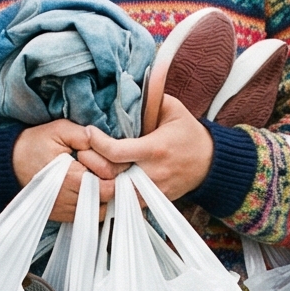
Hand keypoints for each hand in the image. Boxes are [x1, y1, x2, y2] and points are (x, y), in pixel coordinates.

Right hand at [12, 118, 114, 223]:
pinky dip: (95, 204)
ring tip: (102, 179)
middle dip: (114, 184)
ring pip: (101, 211)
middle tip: (110, 169)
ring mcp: (65, 211)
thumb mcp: (59, 130)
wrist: (9, 164)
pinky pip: (88, 216)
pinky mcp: (62, 216)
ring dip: (106, 196)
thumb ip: (85, 136)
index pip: (109, 185)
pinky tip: (92, 189)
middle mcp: (69, 200)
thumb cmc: (35, 144)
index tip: (111, 159)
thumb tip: (107, 141)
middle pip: (108, 200)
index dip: (115, 172)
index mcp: (71, 178)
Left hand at [86, 97, 216, 201]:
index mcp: (155, 149)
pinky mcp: (151, 201)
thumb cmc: (188, 133)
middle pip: (111, 175)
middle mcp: (152, 173)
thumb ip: (151, 98)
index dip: (97, 142)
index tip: (89, 132)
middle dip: (91, 164)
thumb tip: (129, 86)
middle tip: (80, 152)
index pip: (116, 152)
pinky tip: (99, 184)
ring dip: (97, 182)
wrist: (209, 163)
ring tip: (86, 169)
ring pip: (114, 194)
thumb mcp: (173, 109)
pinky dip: (109, 195)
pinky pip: (124, 203)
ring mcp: (151, 191)